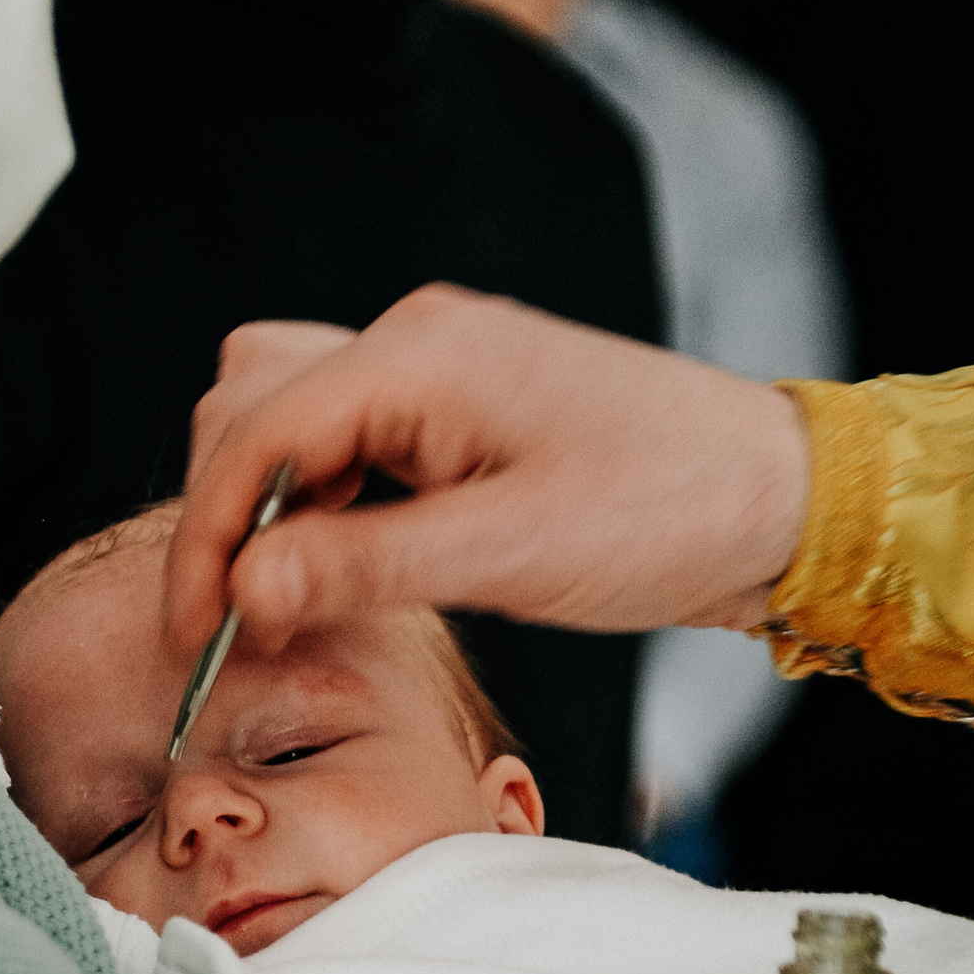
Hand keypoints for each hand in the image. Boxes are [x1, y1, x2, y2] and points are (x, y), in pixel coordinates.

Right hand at [164, 286, 812, 659]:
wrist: (782, 500)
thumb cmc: (671, 511)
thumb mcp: (510, 556)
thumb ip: (367, 567)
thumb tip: (244, 589)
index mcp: (421, 356)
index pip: (255, 432)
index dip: (207, 538)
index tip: (191, 630)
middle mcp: (417, 342)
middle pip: (251, 406)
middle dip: (229, 515)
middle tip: (235, 626)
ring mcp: (440, 370)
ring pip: (292, 418)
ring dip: (272, 507)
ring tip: (284, 604)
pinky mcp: (462, 410)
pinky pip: (352, 441)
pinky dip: (325, 506)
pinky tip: (344, 573)